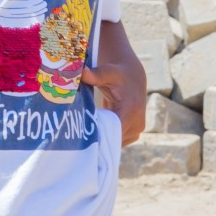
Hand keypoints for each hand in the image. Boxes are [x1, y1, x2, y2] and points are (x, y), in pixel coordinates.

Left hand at [82, 21, 145, 145]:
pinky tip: (92, 132)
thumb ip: (95, 74)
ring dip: (100, 140)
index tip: (80, 137)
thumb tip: (83, 72)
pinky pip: (115, 142)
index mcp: (132, 110)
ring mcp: (136, 131)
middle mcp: (137, 124)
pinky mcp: (133, 134)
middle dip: (96, 139)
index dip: (97, 137)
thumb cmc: (118, 74)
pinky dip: (105, 139)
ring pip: (113, 144)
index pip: (113, 133)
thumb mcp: (108, 72)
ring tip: (84, 132)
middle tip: (77, 135)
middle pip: (112, 141)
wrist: (132, 77)